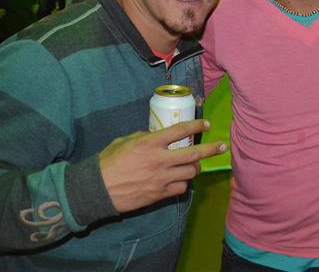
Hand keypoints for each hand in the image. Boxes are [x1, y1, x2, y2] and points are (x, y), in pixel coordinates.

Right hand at [99, 120, 226, 212]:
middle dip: (211, 150)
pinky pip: (181, 188)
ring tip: (195, 164)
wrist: (96, 190)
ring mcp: (161, 178)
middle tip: (222, 146)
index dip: (197, 126)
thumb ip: (142, 137)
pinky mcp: (159, 194)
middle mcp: (160, 160)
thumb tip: (154, 135)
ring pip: (190, 173)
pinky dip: (184, 183)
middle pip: (193, 154)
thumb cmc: (108, 162)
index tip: (207, 124)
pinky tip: (180, 180)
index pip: (180, 131)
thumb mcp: (123, 142)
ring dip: (195, 167)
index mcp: (150, 143)